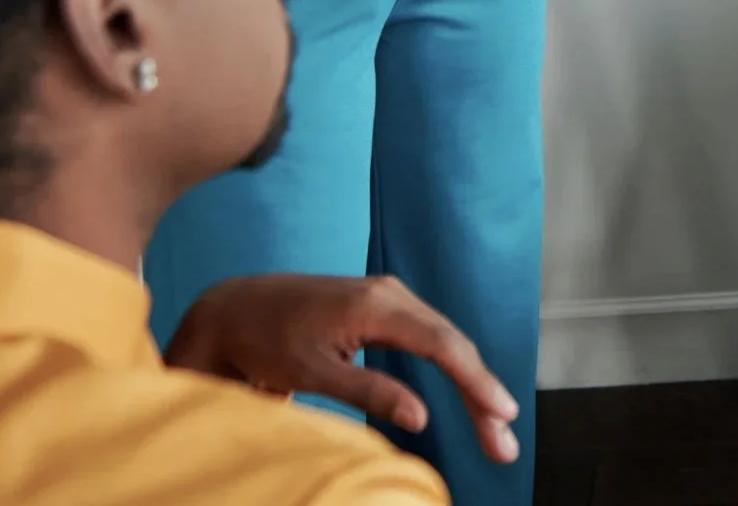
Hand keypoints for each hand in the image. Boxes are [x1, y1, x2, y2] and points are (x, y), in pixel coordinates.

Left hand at [164, 273, 518, 462]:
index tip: (503, 414)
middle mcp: (390, 294)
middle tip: (504, 443)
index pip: (442, 345)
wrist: (233, 308)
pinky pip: (429, 337)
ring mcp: (388, 297)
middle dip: (482, 393)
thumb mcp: (312, 372)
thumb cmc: (266, 340)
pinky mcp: (382, 307)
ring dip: (471, 383)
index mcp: (376, 306)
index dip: (476, 382)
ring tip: (494, 426)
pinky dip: (451, 367)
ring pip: (445, 341)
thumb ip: (369, 392)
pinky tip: (467, 393)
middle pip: (453, 344)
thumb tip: (421, 417)